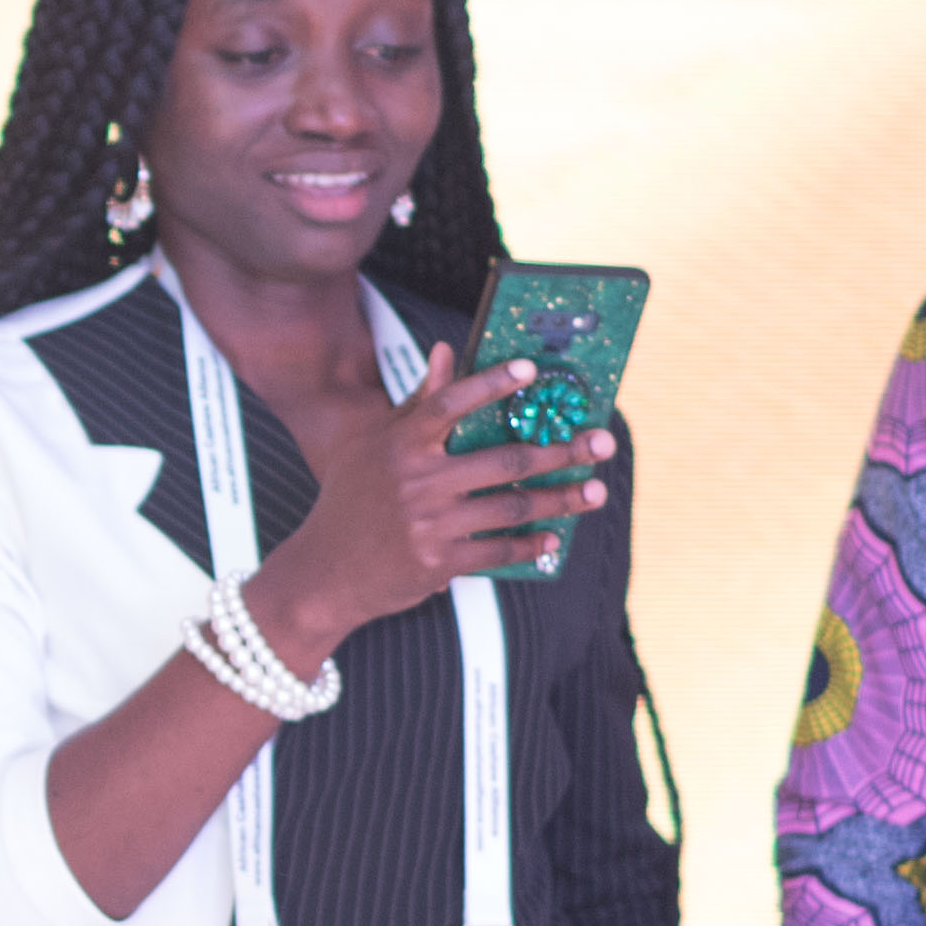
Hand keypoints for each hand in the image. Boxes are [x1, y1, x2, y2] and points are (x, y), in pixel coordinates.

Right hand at [234, 346, 603, 667]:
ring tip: (594, 492)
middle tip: (600, 443)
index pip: (450, 404)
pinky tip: (552, 538)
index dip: (491, 384)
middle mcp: (416, 480)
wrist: (325, 572)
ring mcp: (428, 523)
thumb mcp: (373, 445)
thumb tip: (445, 352)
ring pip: (512, 505)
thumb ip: (417, 403)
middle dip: (562, 451)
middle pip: (505, 460)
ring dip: (562, 499)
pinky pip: (497, 549)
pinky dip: (530, 545)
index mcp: (399, 444)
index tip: (530, 370)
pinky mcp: (437, 561)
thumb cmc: (351, 499)